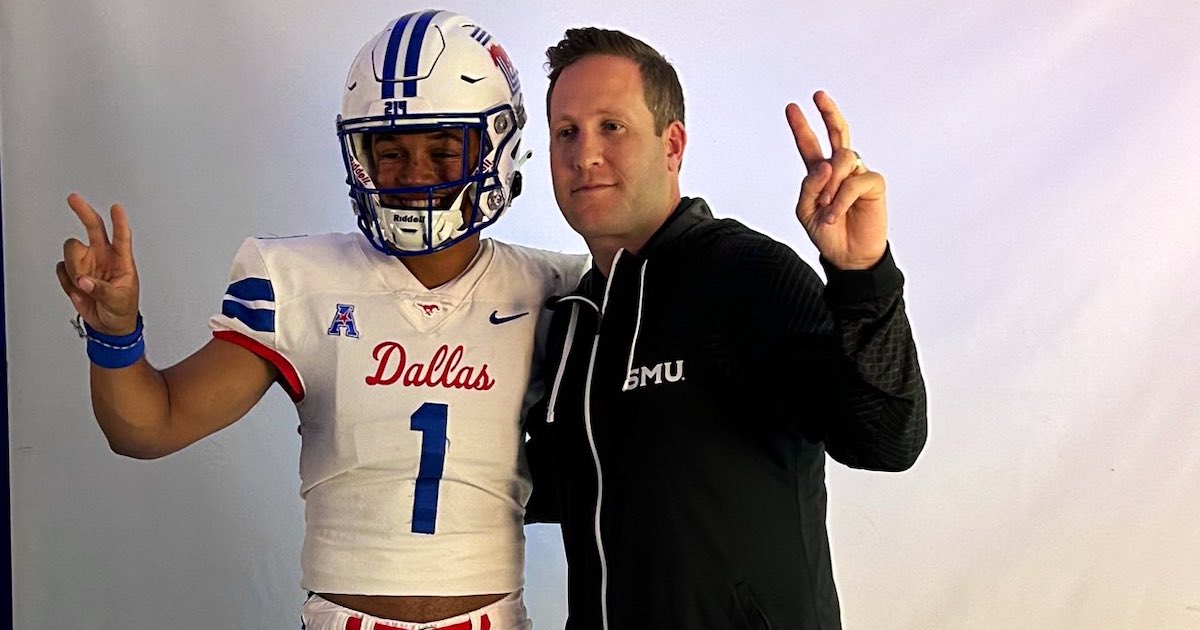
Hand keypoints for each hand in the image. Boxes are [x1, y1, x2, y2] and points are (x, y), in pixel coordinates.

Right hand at [56, 193, 140, 334]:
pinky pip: (62, 269)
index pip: (121, 237)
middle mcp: (103, 257)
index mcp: (121, 261)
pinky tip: (78, 290)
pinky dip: (66, 281)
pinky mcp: (72, 273)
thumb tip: (84, 281)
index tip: (117, 208)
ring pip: (71, 249)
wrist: (109, 325)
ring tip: (83, 285)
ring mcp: (87, 263)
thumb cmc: (122, 310)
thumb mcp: (119, 301)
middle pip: (93, 228)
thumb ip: (102, 290)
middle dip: (83, 212)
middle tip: (73, 199)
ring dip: (74, 267)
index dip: (119, 222)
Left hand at [787, 91, 886, 269]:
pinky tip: (834, 215)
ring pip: (841, 159)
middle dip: (828, 113)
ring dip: (829, 185)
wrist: (848, 256)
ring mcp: (858, 174)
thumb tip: (823, 164)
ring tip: (825, 208)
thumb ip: (809, 186)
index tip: (792, 107)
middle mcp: (841, 169)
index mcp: (821, 174)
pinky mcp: (874, 184)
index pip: (810, 145)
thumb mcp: (806, 211)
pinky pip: (853, 181)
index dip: (801, 127)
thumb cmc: (827, 233)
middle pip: (838, 133)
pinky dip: (840, 199)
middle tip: (818, 95)